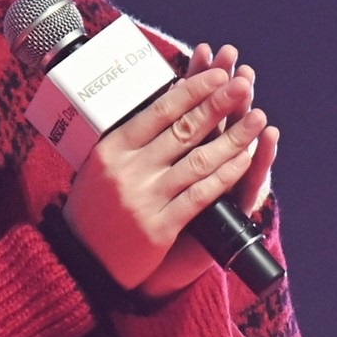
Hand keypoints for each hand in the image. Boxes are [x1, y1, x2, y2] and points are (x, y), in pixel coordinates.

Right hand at [61, 42, 278, 298]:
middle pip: (183, 129)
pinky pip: (200, 195)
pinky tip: (244, 161)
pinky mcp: (158, 228)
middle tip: (244, 84)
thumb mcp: (98, 166)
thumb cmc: (92, 208)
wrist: (78, 262)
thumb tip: (166, 103)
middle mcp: (128, 170)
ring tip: (258, 118)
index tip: (217, 74)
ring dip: (234, 137)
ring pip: (198, 160)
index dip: (192, 89)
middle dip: (219, 104)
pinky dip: (225, 175)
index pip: (159, 110)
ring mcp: (144, 199)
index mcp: (111, 149)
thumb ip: (127, 141)